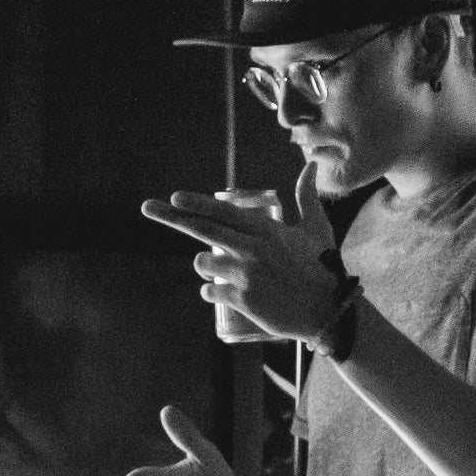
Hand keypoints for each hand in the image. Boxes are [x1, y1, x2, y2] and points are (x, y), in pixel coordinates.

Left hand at [141, 167, 340, 342]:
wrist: (328, 310)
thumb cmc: (323, 266)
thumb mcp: (316, 227)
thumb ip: (307, 196)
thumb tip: (311, 165)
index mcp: (267, 229)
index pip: (223, 213)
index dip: (196, 204)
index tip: (174, 197)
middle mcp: (252, 249)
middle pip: (203, 231)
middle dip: (172, 217)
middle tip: (147, 207)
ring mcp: (245, 276)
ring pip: (203, 264)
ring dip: (205, 266)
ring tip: (225, 272)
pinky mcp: (242, 300)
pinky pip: (210, 292)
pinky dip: (211, 293)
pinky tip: (224, 294)